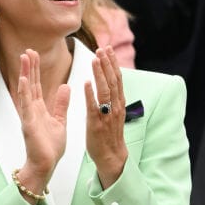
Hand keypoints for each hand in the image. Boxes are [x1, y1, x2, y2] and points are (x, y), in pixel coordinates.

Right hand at [16, 49, 68, 193]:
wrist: (46, 164)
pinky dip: (24, 93)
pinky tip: (23, 81)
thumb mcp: (60, 121)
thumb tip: (65, 87)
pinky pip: (26, 107)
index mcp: (39, 109)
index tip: (35, 54)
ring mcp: (29, 116)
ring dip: (25, 74)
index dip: (36, 70)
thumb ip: (61, 104)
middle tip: (28, 50)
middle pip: (31, 84)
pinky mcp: (28, 125)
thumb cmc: (50, 146)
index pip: (38, 85)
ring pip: (26, 91)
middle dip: (30, 67)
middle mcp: (32, 110)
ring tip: (24, 58)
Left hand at [84, 46, 127, 186]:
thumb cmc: (109, 134)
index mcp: (118, 103)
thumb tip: (109, 81)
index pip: (117, 79)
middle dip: (107, 64)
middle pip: (112, 81)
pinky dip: (90, 95)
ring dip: (100, 74)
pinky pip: (93, 107)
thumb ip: (111, 97)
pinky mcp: (96, 124)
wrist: (111, 156)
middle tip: (102, 49)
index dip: (112, 63)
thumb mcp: (113, 112)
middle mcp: (115, 107)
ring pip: (105, 91)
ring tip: (95, 59)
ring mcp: (107, 115)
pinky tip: (86, 83)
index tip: (107, 49)